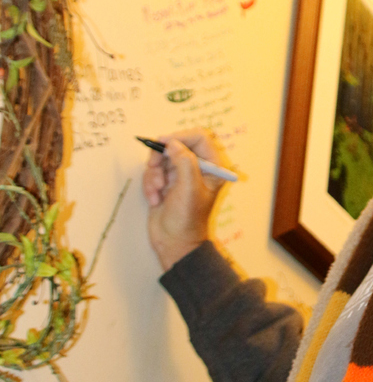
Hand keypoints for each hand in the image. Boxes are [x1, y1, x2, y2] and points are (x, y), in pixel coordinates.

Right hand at [142, 129, 228, 270]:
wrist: (174, 244)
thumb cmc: (187, 220)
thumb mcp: (188, 188)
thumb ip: (184, 161)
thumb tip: (173, 143)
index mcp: (213, 168)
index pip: (199, 138)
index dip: (180, 137)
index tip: (163, 143)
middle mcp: (198, 169)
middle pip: (176, 145)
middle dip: (162, 158)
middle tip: (156, 170)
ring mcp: (181, 175)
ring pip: (161, 159)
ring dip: (154, 174)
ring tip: (158, 191)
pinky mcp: (166, 182)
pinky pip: (153, 172)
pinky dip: (150, 184)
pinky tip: (155, 199)